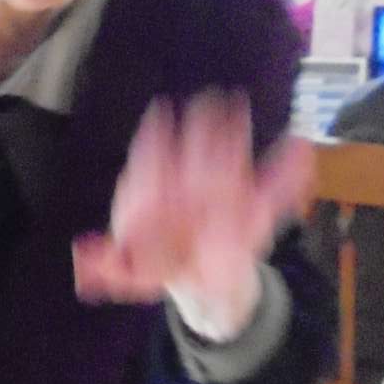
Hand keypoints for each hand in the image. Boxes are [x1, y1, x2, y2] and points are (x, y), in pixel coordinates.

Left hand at [72, 93, 313, 333]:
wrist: (200, 279)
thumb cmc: (160, 261)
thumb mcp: (131, 272)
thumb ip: (109, 266)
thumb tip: (83, 257)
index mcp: (158, 196)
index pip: (152, 163)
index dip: (154, 141)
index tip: (159, 114)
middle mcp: (191, 186)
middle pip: (194, 155)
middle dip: (200, 132)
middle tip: (207, 103)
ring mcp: (224, 194)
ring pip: (231, 161)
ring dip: (235, 136)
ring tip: (239, 109)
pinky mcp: (255, 211)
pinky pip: (274, 191)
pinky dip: (288, 174)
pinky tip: (300, 151)